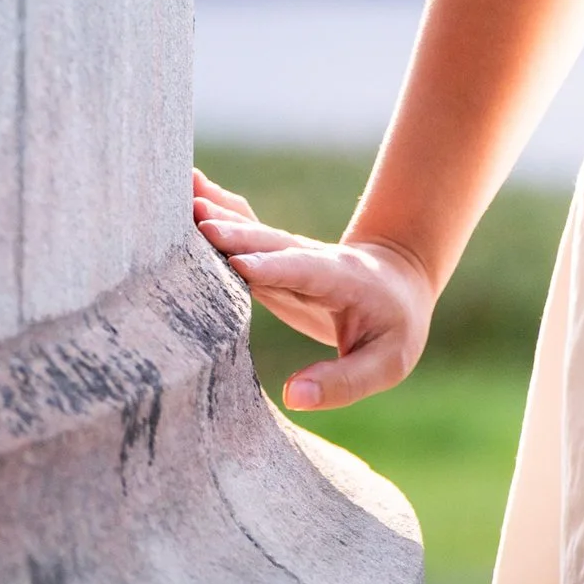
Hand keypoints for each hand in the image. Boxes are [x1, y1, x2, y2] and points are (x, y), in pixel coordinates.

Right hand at [192, 168, 434, 413]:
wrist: (399, 283)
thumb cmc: (393, 329)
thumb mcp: (387, 363)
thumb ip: (342, 382)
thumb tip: (294, 395)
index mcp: (342, 280)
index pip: (306, 271)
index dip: (273, 267)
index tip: (238, 262)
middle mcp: (313, 259)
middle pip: (272, 244)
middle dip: (236, 234)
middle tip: (197, 220)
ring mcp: (291, 255)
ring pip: (255, 233)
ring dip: (221, 216)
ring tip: (185, 195)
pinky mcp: (274, 259)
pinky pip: (247, 232)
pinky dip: (221, 211)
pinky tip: (193, 187)